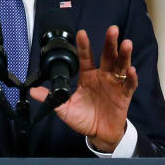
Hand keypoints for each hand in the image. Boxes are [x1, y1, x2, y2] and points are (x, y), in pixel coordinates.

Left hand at [30, 26, 137, 151]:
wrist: (98, 134)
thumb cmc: (84, 119)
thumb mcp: (65, 108)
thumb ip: (51, 98)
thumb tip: (33, 91)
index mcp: (87, 77)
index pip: (86, 57)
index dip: (84, 45)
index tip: (82, 33)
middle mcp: (102, 76)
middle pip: (107, 56)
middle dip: (110, 42)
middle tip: (112, 30)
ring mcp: (114, 84)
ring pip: (120, 66)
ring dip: (123, 55)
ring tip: (126, 44)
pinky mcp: (124, 95)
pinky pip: (129, 84)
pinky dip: (131, 77)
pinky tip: (131, 70)